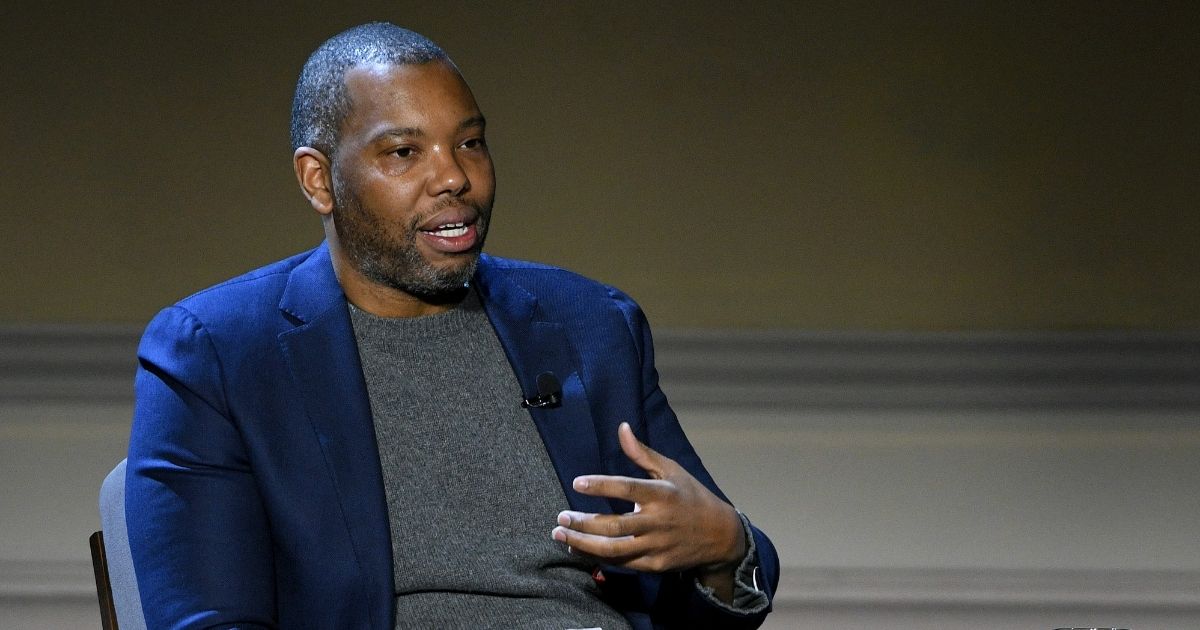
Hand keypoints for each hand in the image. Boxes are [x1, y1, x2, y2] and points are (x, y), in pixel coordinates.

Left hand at [551, 422, 744, 590]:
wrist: (721, 536)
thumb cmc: (692, 497)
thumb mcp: (672, 470)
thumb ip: (642, 453)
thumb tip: (622, 428)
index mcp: (662, 494)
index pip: (627, 488)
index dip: (601, 485)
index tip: (577, 482)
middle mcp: (658, 522)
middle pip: (615, 525)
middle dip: (584, 523)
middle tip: (561, 517)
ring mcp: (656, 546)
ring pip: (615, 549)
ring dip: (585, 544)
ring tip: (562, 535)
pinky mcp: (655, 565)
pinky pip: (623, 563)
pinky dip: (599, 557)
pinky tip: (580, 549)